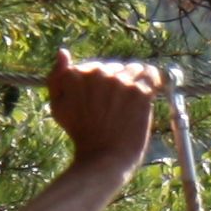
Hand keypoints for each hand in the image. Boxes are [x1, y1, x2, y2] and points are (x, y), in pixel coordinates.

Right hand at [44, 51, 166, 173]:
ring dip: (135, 81)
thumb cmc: (81, 134)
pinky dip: (153, 80)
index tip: (104, 100)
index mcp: (76, 74)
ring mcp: (120, 82)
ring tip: (132, 102)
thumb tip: (63, 53)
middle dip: (117, 83)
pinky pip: (151, 74)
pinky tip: (151, 89)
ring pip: (133, 69)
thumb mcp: (58, 107)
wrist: (104, 157)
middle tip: (117, 106)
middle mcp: (97, 73)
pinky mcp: (139, 92)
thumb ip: (57, 78)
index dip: (102, 84)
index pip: (96, 67)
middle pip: (115, 68)